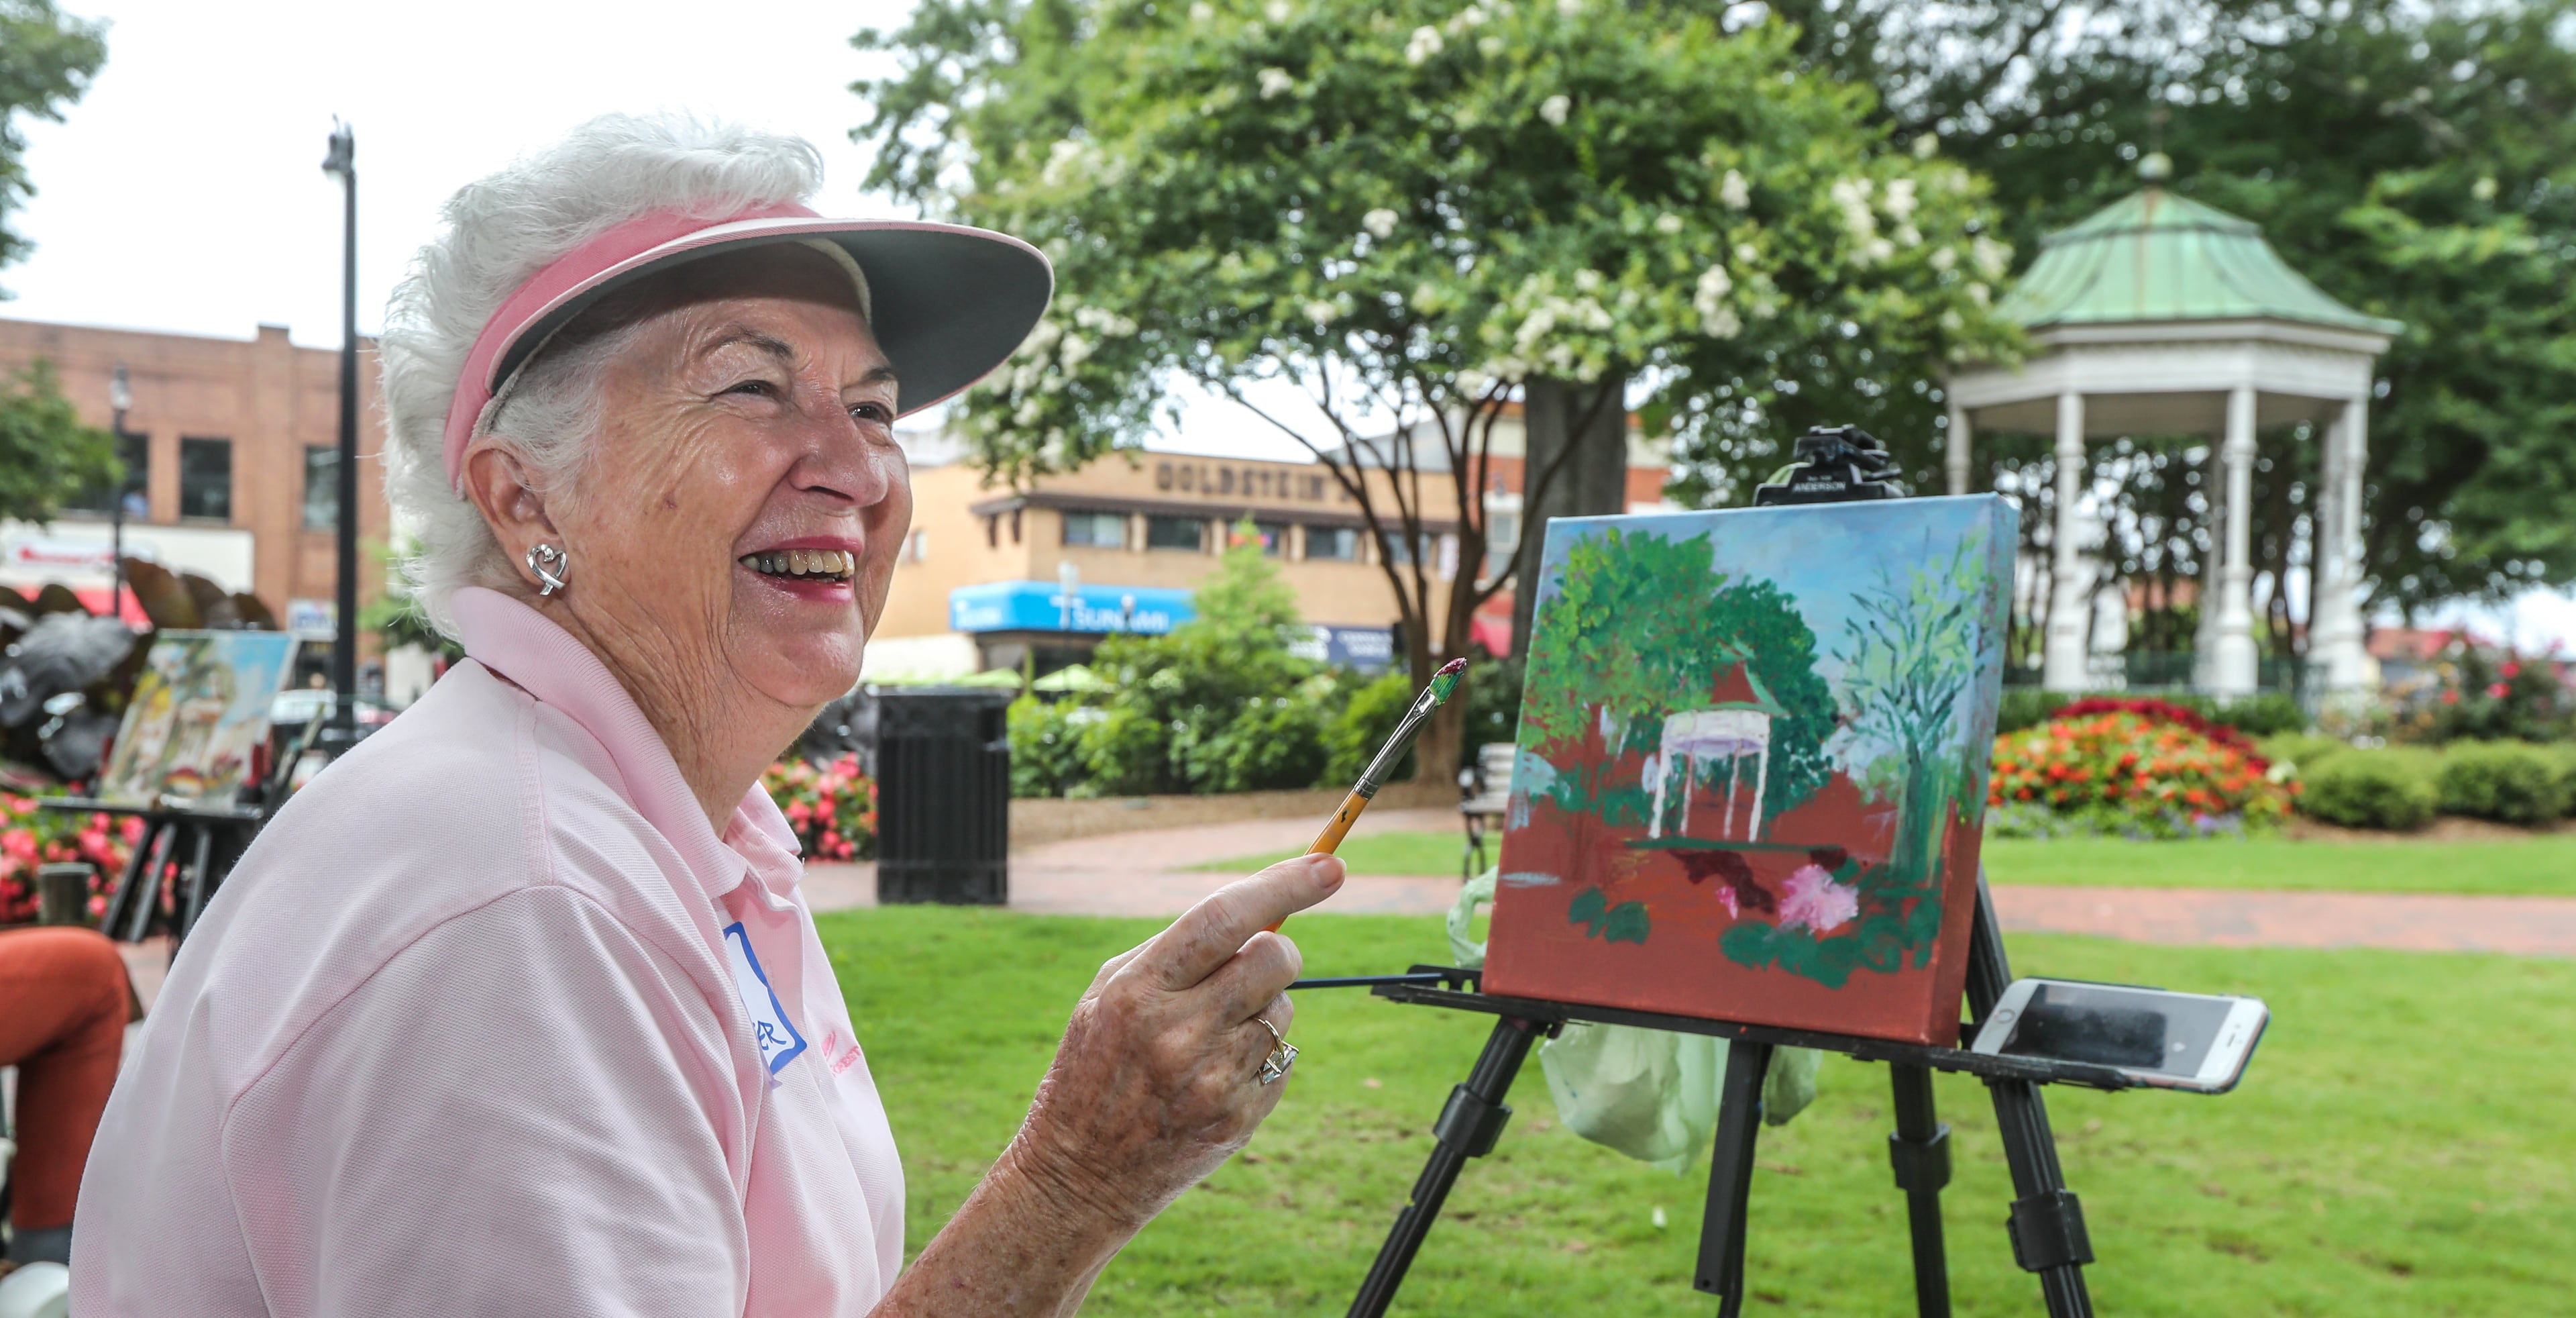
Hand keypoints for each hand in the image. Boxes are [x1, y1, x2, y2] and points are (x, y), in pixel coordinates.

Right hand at [1004, 852, 1345, 1232]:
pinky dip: (1260, 1055)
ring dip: (1261, 1009)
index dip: (1283, 885)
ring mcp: (1212, 1081)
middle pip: (1274, 958)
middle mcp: (1178, 1033)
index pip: (1224, 919)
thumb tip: (1260, 914)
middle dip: (1277, 950)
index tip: (1328, 866)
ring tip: (1209, 1036)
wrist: (1081, 1176)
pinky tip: (1214, 1076)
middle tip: (1255, 962)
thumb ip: (1175, 951)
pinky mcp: (1239, 1118)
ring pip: (1283, 1008)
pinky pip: (1283, 1057)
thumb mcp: (1107, 996)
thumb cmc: (1094, 1067)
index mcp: (1138, 992)